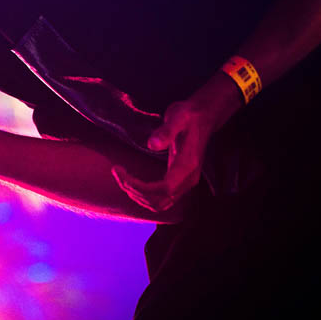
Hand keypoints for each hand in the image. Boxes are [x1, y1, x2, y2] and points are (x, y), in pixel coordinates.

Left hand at [112, 72, 242, 211]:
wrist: (203, 117)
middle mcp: (188, 179)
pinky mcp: (180, 182)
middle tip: (117, 171)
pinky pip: (162, 200)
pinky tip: (132, 183)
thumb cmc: (189, 115)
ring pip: (159, 204)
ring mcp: (185, 183)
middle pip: (158, 200)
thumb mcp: (178, 117)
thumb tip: (152, 144)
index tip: (120, 171)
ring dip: (138, 196)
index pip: (164, 189)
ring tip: (122, 178)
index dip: (140, 186)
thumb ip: (166, 131)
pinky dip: (145, 196)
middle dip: (134, 190)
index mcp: (188, 166)